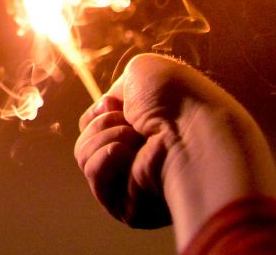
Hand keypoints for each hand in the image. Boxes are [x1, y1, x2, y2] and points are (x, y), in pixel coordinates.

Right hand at [74, 54, 275, 248]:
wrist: (192, 132)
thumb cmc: (176, 99)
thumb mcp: (142, 71)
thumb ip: (118, 88)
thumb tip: (107, 108)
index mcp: (145, 126)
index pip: (100, 119)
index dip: (103, 109)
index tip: (116, 104)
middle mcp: (138, 154)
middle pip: (87, 135)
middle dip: (103, 122)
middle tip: (134, 124)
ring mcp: (130, 180)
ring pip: (84, 154)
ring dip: (105, 137)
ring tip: (136, 139)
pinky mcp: (124, 204)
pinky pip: (94, 175)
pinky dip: (103, 159)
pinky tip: (125, 154)